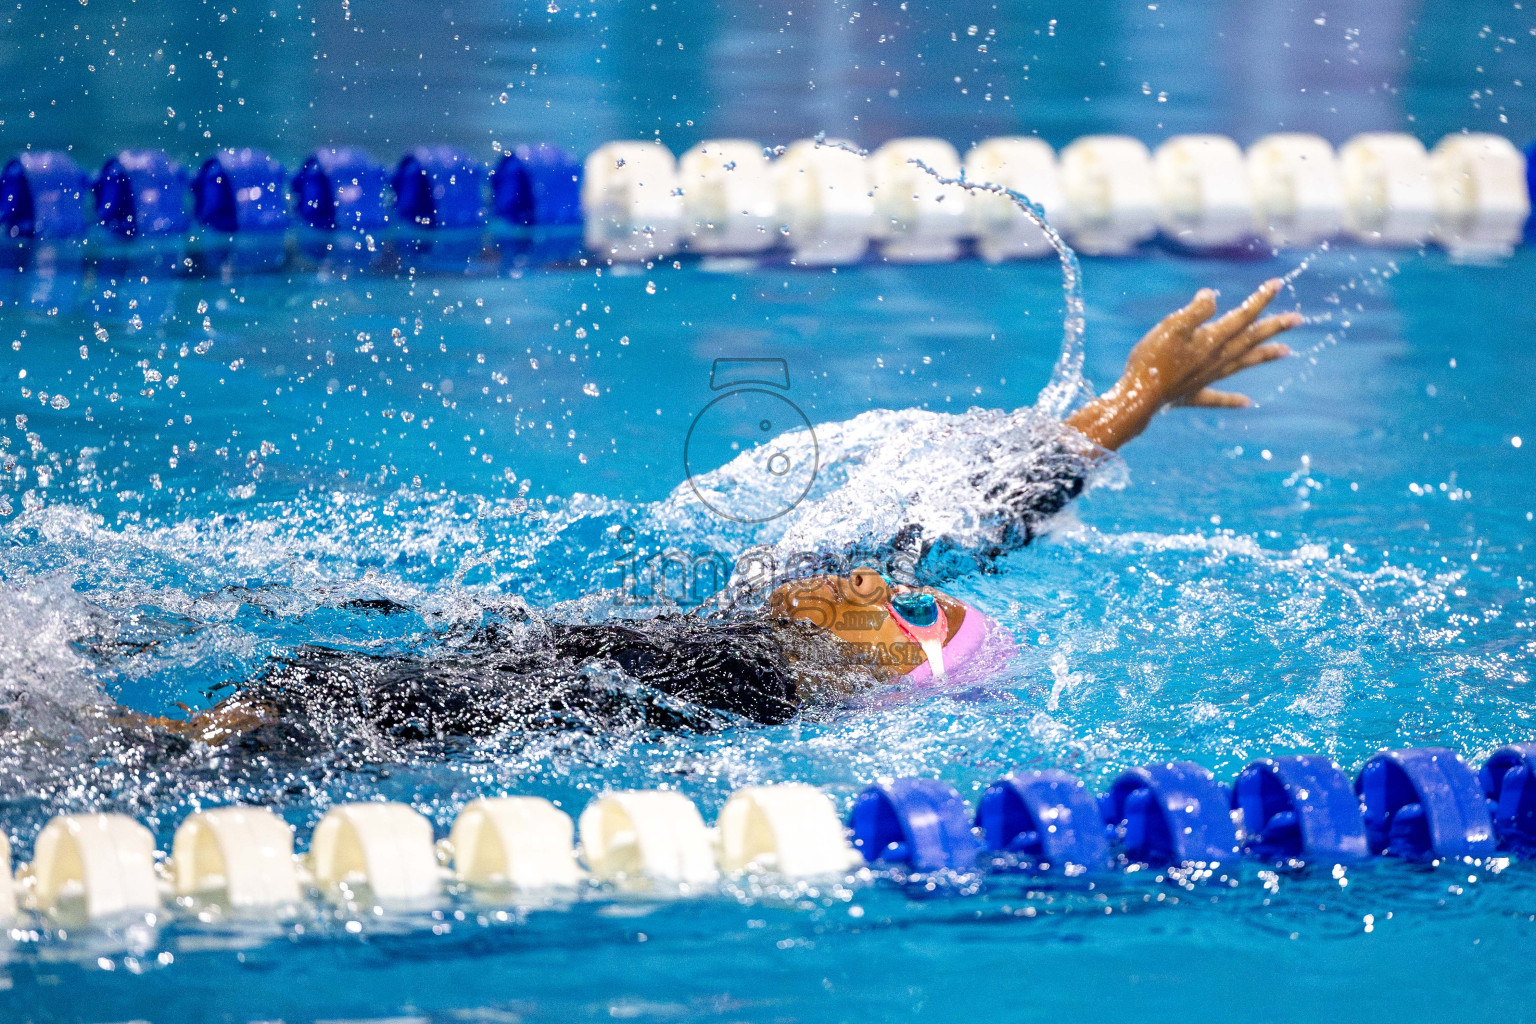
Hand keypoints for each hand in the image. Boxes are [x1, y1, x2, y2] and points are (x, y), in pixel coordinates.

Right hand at [1066, 278, 1300, 450]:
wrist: (1139, 397)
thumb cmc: (1152, 359)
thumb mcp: (1172, 327)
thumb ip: (1195, 311)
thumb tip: (1212, 296)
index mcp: (1213, 339)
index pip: (1243, 316)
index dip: (1260, 299)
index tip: (1278, 284)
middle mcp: (1217, 359)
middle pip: (1250, 339)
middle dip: (1274, 327)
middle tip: (1297, 319)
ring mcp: (1207, 378)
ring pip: (1243, 363)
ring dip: (1264, 356)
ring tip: (1286, 351)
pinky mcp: (1193, 394)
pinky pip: (1218, 398)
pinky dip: (1233, 400)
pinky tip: (1247, 403)